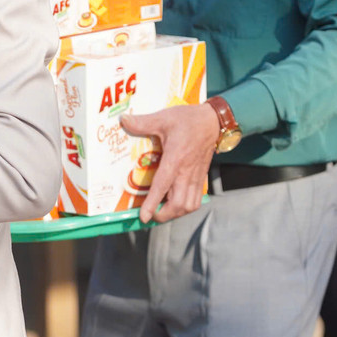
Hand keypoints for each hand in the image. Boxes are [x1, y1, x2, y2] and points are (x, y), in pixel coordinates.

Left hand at [123, 103, 218, 223]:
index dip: (152, 204)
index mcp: (176, 159)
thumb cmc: (188, 119)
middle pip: (178, 204)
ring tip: (161, 211)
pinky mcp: (201, 177)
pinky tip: (175, 203)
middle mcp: (187, 172)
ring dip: (175, 213)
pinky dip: (185, 207)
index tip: (144, 217)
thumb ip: (143, 122)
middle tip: (150, 215)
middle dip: (164, 215)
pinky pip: (196, 199)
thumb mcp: (163, 118)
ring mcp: (196, 176)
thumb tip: (123, 120)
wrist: (213, 121)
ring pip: (189, 205)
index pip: (163, 186)